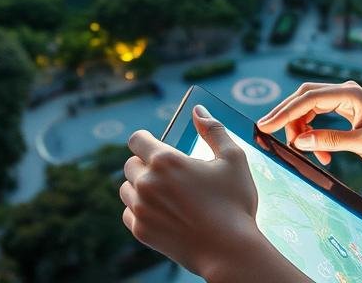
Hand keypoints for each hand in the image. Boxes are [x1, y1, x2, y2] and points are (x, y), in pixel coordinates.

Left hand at [120, 105, 264, 279]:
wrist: (230, 251)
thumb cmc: (235, 203)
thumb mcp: (233, 159)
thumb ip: (214, 130)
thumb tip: (199, 110)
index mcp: (165, 161)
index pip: (136, 139)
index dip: (145, 140)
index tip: (155, 145)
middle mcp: (146, 182)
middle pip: (130, 164)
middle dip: (145, 164)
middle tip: (169, 175)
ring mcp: (141, 209)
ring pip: (126, 189)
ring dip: (140, 187)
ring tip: (165, 194)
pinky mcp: (141, 231)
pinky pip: (128, 213)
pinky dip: (139, 210)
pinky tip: (161, 212)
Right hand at [256, 81, 361, 172]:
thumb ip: (331, 141)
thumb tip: (300, 141)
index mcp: (350, 94)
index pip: (308, 99)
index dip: (284, 112)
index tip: (266, 126)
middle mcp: (344, 94)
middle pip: (303, 99)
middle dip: (286, 117)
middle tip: (267, 134)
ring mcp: (344, 105)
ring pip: (308, 111)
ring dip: (302, 131)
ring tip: (306, 153)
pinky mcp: (345, 117)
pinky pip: (318, 122)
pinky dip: (313, 137)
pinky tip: (321, 155)